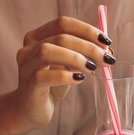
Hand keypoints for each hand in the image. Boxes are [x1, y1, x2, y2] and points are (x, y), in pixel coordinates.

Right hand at [13, 16, 115, 130]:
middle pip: (60, 36)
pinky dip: (64, 76)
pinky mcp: (28, 85)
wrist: (32, 110)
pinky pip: (44, 76)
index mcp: (37, 37)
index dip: (86, 30)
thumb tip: (107, 49)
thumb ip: (82, 55)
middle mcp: (28, 48)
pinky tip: (79, 80)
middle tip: (106, 58)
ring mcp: (26, 66)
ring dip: (75, 58)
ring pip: (48, 51)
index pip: (62, 24)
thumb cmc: (51, 86)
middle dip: (87, 46)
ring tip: (92, 68)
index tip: (106, 41)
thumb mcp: (68, 66)